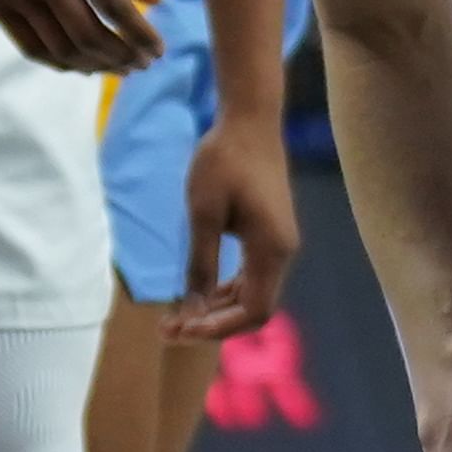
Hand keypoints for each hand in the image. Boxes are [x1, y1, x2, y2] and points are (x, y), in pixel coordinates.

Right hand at [0, 0, 160, 73]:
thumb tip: (155, 0)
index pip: (114, 3)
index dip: (140, 34)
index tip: (158, 48)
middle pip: (88, 33)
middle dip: (122, 56)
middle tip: (142, 64)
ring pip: (60, 47)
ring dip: (94, 65)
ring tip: (117, 67)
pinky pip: (30, 46)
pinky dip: (60, 62)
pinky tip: (82, 64)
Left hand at [169, 109, 298, 340]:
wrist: (249, 121)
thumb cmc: (224, 161)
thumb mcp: (203, 213)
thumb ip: (200, 263)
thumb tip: (191, 308)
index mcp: (271, 249)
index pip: (254, 311)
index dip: (218, 328)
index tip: (180, 330)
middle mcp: (283, 253)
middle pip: (255, 309)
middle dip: (214, 324)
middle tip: (169, 330)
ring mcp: (278, 244)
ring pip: (253, 295)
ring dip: (218, 310)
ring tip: (178, 316)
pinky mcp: (269, 235)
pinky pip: (252, 277)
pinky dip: (227, 291)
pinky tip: (199, 293)